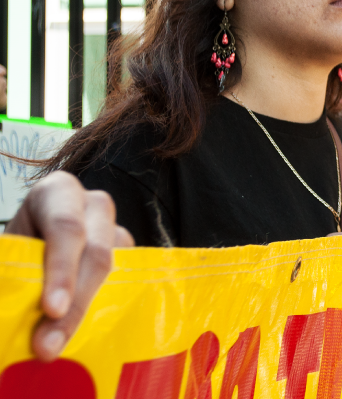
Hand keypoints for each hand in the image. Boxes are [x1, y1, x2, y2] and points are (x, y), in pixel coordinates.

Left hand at [4, 171, 133, 361]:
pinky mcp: (129, 258)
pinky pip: (126, 285)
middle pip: (96, 254)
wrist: (30, 255)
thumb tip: (6, 308)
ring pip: (116, 273)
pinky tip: (82, 336)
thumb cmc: (13, 251)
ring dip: (88, 313)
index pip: (66, 227)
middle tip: (49, 345)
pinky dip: (103, 313)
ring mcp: (116, 232)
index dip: (60, 269)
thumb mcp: (5, 254)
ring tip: (60, 346)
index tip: (50, 310)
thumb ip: (6, 271)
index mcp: (58, 193)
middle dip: (75, 302)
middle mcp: (94, 208)